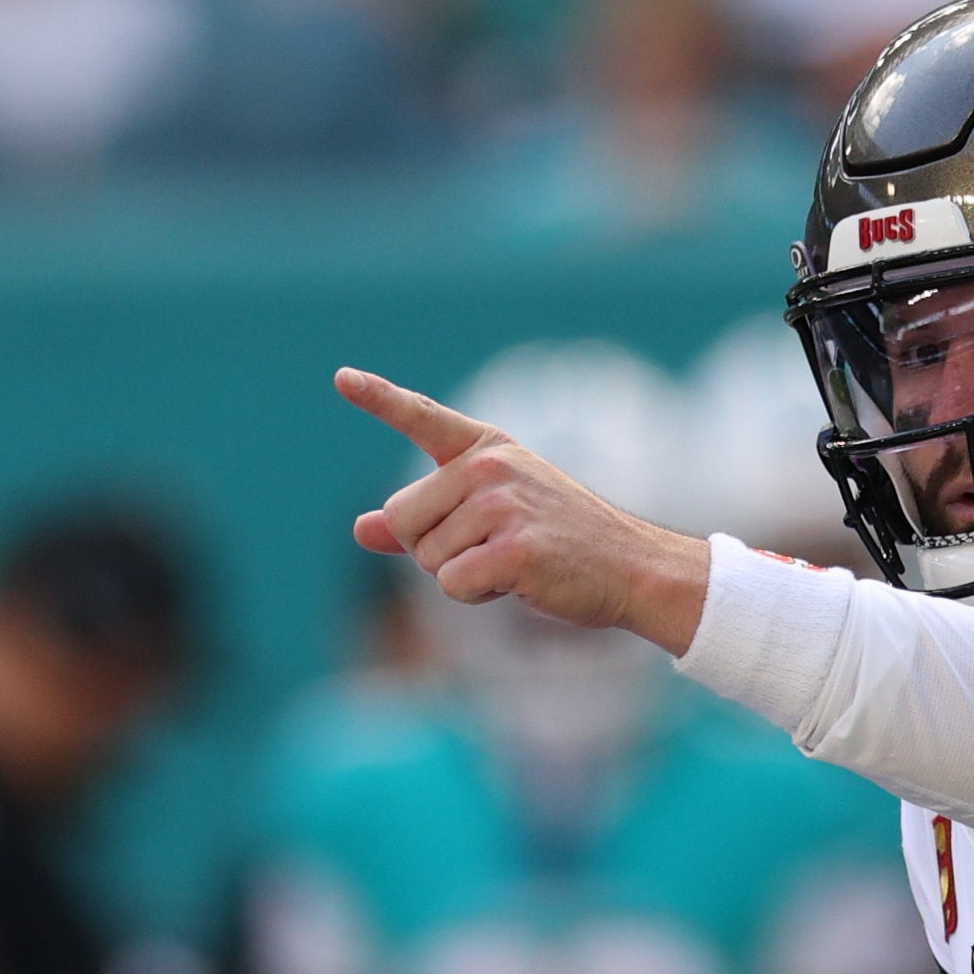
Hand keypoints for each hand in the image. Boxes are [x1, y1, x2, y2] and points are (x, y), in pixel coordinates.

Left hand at [341, 369, 715, 650]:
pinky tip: (517, 582)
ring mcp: (503, 504)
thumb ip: (423, 521)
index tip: (342, 378)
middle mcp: (490, 467)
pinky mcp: (514, 548)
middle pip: (402, 519)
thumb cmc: (560, 543)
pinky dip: (476, 596)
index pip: (421, 417)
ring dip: (461, 576)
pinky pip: (452, 584)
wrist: (631, 568)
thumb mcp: (490, 518)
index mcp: (485, 449)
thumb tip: (359, 529)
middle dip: (431, 550)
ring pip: (427, 559)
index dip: (379, 398)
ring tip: (513, 563)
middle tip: (489, 550)